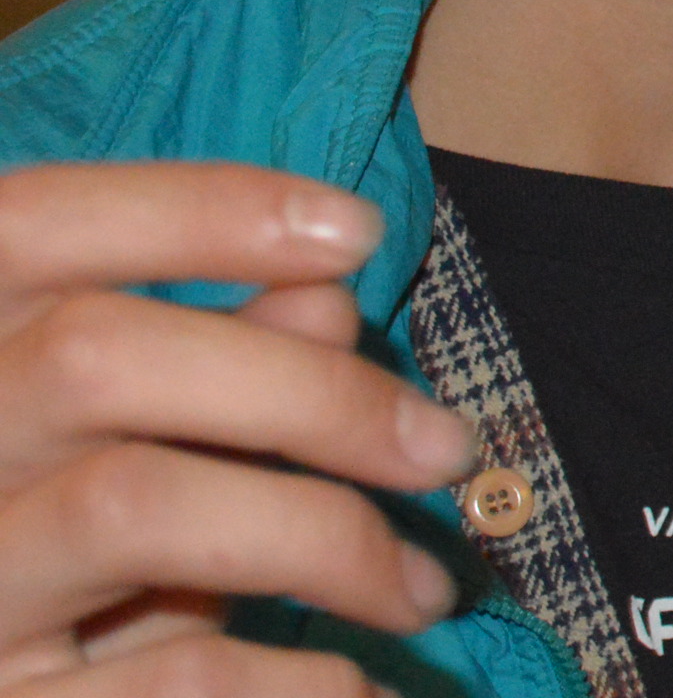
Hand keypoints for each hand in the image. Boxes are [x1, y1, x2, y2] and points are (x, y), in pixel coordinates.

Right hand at [0, 164, 480, 697]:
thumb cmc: (84, 582)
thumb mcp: (134, 465)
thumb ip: (212, 371)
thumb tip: (325, 298)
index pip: (30, 225)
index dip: (196, 207)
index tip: (358, 231)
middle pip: (92, 357)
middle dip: (307, 388)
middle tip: (445, 448)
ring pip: (129, 504)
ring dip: (324, 535)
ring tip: (422, 590)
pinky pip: (173, 676)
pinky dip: (300, 679)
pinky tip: (361, 687)